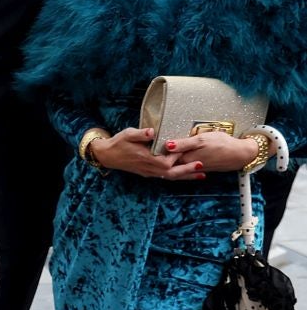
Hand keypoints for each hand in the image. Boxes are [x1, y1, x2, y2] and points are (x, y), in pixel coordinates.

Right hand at [89, 127, 207, 179]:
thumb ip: (141, 133)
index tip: (187, 150)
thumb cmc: (118, 143)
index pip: (165, 163)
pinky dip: (178, 176)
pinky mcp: (148, 173)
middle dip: (187, 171)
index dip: (177, 158)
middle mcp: (149, 168)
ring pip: (170, 177)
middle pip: (172, 174)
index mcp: (145, 158)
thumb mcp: (128, 134)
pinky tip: (186, 174)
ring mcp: (149, 172)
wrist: (107, 155)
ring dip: (186, 176)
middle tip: (202, 166)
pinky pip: (166, 176)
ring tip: (201, 174)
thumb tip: (152, 131)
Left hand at [164, 129, 260, 173]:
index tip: (152, 142)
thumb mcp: (201, 140)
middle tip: (155, 145)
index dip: (158, 150)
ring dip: (170, 159)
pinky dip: (180, 162)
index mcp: (185, 158)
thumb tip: (167, 145)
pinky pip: (186, 166)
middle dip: (162, 155)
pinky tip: (178, 155)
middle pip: (169, 161)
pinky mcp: (200, 167)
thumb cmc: (221, 144)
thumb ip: (183, 144)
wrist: (238, 154)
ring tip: (164, 150)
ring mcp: (194, 167)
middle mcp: (188, 165)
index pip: (165, 156)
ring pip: (177, 164)